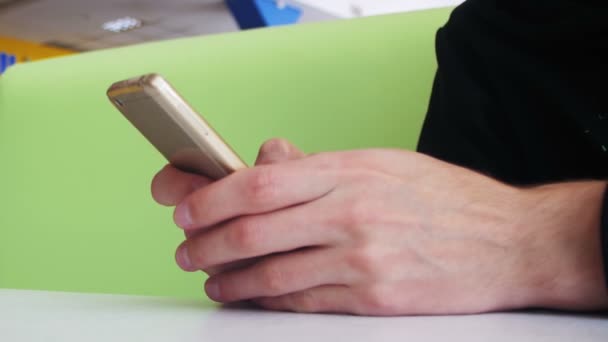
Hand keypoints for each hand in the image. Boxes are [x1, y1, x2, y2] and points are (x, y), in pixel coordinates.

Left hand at [152, 139, 607, 314]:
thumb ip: (319, 166)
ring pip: (271, 274)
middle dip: (206, 243)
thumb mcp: (382, 163)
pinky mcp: (374, 299)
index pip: (260, 183)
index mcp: (349, 172)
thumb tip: (266, 161)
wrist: (508, 241)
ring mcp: (361, 259)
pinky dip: (267, 302)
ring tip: (210, 280)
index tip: (187, 209)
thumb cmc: (445, 197)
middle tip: (185, 250)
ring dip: (229, 280)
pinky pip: (304, 303)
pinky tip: (250, 299)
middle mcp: (350, 213)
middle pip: (254, 231)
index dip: (212, 199)